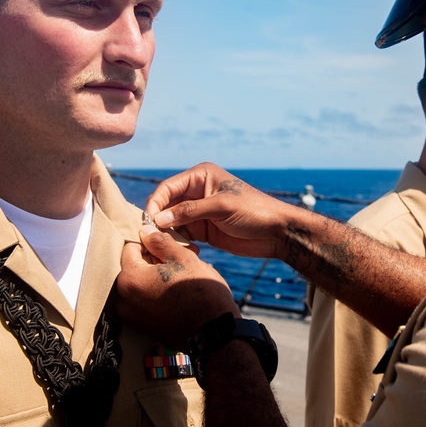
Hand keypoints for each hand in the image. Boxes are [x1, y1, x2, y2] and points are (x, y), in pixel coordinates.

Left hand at [116, 223, 238, 348]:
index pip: (130, 248)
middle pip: (134, 267)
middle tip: (180, 257)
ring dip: (157, 275)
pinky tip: (179, 290)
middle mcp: (124, 299)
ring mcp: (132, 316)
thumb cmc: (201, 294)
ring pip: (141, 284)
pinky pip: (145, 300)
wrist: (214, 334)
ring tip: (182, 274)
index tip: (166, 242)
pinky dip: (157, 292)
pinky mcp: (142, 327)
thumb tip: (145, 231)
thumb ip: (159, 242)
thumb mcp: (183, 258)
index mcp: (130, 279)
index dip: (149, 241)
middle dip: (154, 259)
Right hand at [146, 162, 303, 260]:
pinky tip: (180, 250)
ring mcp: (199, 211)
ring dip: (166, 233)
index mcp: (201, 176)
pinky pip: (182, 234)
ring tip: (164, 246)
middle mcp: (196, 192)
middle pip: (166, 205)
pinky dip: (177, 242)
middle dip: (158, 220)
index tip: (149, 221)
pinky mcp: (203, 229)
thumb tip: (158, 219)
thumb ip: (189, 212)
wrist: (276, 232)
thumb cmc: (253, 211)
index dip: (155, 203)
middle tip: (151, 237)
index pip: (167, 188)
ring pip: (171, 221)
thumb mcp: (221, 207)